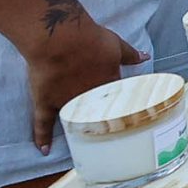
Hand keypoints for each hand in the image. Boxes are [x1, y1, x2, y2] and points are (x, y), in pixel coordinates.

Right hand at [24, 9, 146, 154]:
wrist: (60, 37)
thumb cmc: (89, 38)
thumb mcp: (116, 44)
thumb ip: (130, 54)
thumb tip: (146, 56)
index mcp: (107, 85)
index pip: (118, 100)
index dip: (120, 105)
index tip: (123, 110)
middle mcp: (88, 98)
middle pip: (98, 113)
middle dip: (102, 120)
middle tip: (104, 127)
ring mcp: (66, 102)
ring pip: (74, 120)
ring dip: (78, 129)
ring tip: (82, 139)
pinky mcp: (46, 102)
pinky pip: (43, 123)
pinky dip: (42, 137)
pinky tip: (43, 150)